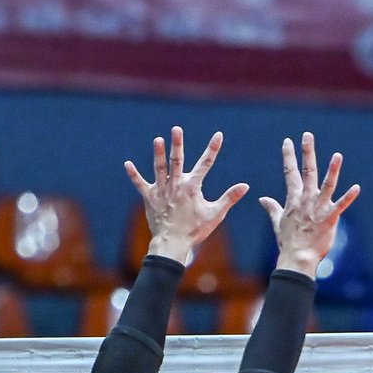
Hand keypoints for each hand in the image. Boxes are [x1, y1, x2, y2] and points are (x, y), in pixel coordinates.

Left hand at [124, 127, 249, 264]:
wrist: (172, 243)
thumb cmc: (195, 230)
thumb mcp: (215, 214)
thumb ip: (230, 198)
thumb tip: (245, 186)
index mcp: (192, 187)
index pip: (206, 164)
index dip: (213, 149)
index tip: (218, 135)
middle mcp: (176, 185)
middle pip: (177, 160)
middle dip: (177, 144)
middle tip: (176, 129)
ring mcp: (161, 190)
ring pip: (159, 168)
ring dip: (158, 153)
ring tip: (157, 140)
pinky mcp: (150, 197)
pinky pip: (140, 184)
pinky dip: (134, 174)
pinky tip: (127, 164)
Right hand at [262, 132, 360, 275]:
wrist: (297, 258)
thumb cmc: (288, 242)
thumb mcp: (278, 222)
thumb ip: (272, 208)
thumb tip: (262, 199)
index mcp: (294, 199)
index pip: (290, 173)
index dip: (289, 156)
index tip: (287, 141)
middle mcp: (306, 200)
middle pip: (307, 171)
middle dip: (306, 152)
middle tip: (307, 135)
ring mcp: (319, 208)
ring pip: (327, 184)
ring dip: (333, 169)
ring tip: (337, 155)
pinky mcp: (330, 218)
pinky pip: (341, 205)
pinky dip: (349, 197)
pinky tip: (357, 187)